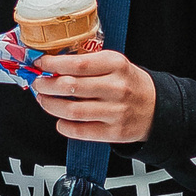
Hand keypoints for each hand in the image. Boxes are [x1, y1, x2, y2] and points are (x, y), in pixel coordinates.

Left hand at [32, 48, 157, 142]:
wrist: (157, 108)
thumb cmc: (128, 83)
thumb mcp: (114, 63)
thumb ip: (86, 62)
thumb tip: (50, 65)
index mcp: (115, 64)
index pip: (76, 64)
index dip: (52, 64)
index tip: (40, 63)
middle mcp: (116, 88)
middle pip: (70, 87)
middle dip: (45, 85)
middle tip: (39, 83)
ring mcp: (116, 112)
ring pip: (71, 111)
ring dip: (50, 105)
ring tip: (44, 100)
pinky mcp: (114, 133)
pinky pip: (80, 131)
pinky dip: (63, 126)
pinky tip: (60, 119)